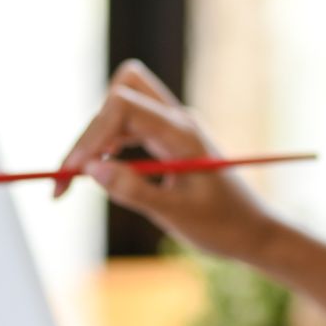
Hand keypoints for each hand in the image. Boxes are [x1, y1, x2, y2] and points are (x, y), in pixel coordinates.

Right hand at [56, 59, 276, 259]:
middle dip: (91, 129)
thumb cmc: (222, 226)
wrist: (255, 232)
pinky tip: (101, 172)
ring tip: (77, 177)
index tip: (73, 171)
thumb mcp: (175, 214)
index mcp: (182, 133)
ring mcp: (175, 128)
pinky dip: (110, 145)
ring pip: (123, 107)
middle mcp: (178, 121)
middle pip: (121, 93)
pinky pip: (131, 127)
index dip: (91, 134)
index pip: (122, 106)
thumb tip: (90, 170)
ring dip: (98, 136)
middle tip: (70, 175)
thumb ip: (132, 190)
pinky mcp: (171, 141)